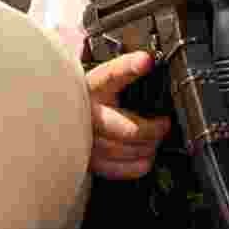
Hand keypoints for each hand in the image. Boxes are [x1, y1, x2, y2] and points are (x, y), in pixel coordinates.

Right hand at [86, 51, 170, 178]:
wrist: (65, 116)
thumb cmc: (93, 97)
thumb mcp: (105, 81)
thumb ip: (125, 74)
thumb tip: (152, 65)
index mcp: (92, 86)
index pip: (111, 74)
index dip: (128, 67)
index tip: (146, 61)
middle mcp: (86, 112)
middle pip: (128, 129)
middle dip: (153, 129)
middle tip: (164, 123)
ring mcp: (84, 139)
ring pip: (125, 150)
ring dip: (148, 147)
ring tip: (155, 138)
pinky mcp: (87, 160)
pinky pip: (120, 168)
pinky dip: (139, 164)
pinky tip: (145, 154)